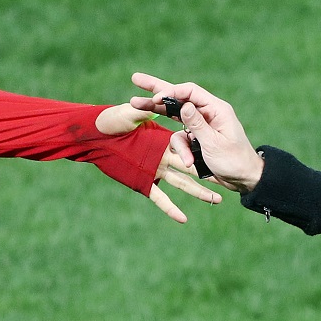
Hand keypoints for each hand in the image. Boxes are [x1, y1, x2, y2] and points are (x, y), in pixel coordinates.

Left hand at [94, 101, 222, 222]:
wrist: (92, 136)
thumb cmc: (109, 120)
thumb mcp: (129, 114)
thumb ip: (144, 112)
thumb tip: (158, 101)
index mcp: (162, 140)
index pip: (188, 143)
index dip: (204, 147)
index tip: (221, 148)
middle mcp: (163, 156)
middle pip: (192, 166)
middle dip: (211, 173)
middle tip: (229, 179)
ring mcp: (154, 170)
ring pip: (182, 184)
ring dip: (200, 193)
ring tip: (218, 200)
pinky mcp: (143, 182)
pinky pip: (159, 198)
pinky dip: (170, 209)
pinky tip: (183, 219)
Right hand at [129, 73, 265, 192]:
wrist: (244, 178)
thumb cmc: (235, 161)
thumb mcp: (214, 144)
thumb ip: (197, 124)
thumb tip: (183, 104)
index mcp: (216, 109)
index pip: (189, 92)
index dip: (171, 92)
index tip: (155, 99)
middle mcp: (207, 113)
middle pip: (178, 97)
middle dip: (157, 91)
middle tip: (136, 79)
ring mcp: (200, 125)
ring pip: (176, 120)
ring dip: (176, 140)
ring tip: (180, 153)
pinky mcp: (196, 137)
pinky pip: (181, 138)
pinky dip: (182, 150)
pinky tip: (191, 162)